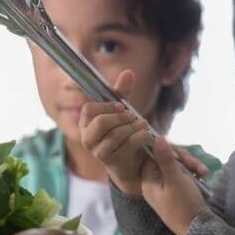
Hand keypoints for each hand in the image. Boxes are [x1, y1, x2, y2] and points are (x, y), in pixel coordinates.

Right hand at [78, 70, 152, 194]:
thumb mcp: (121, 111)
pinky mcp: (113, 162)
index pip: (89, 109)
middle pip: (101, 122)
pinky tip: (148, 134)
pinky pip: (129, 144)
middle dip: (120, 116)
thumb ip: (122, 92)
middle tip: (132, 115)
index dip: (107, 106)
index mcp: (86, 124)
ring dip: (134, 126)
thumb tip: (129, 72)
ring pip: (116, 134)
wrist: (132, 162)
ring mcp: (99, 152)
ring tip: (143, 123)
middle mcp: (88, 139)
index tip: (121, 106)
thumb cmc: (123, 132)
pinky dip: (141, 136)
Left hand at [140, 137, 208, 234]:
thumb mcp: (175, 179)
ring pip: (178, 165)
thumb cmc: (183, 205)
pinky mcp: (178, 190)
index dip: (167, 150)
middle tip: (196, 167)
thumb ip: (165, 158)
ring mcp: (167, 186)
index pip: (153, 155)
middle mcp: (155, 182)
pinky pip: (185, 174)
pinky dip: (194, 174)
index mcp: (148, 180)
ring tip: (203, 173)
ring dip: (192, 166)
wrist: (198, 229)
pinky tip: (203, 177)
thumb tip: (156, 138)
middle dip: (184, 160)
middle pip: (167, 159)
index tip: (180, 154)